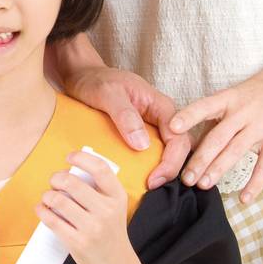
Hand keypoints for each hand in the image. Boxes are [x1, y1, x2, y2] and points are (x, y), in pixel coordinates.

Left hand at [35, 150, 134, 263]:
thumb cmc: (110, 230)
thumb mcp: (114, 206)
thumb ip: (98, 188)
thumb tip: (68, 171)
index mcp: (117, 196)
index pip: (100, 168)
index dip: (81, 158)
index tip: (69, 158)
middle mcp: (106, 210)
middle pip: (72, 182)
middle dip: (56, 178)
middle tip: (54, 182)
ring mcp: (92, 228)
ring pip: (58, 200)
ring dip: (47, 195)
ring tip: (48, 198)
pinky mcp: (77, 242)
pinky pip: (52, 220)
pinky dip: (42, 210)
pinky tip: (42, 209)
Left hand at [59, 66, 189, 187]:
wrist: (82, 76)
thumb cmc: (95, 81)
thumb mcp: (108, 94)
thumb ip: (125, 115)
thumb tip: (142, 145)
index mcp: (161, 106)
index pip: (178, 138)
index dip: (171, 162)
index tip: (154, 179)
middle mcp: (163, 117)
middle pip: (180, 148)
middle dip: (171, 170)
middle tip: (152, 187)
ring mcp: (153, 126)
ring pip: (170, 152)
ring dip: (165, 170)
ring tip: (149, 187)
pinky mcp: (142, 134)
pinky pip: (155, 152)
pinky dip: (152, 167)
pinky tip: (140, 179)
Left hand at [170, 66, 262, 204]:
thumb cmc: (254, 95)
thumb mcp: (233, 98)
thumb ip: (214, 119)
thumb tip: (189, 144)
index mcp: (228, 99)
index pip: (205, 107)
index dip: (188, 116)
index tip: (172, 127)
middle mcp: (242, 113)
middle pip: (218, 138)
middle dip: (200, 159)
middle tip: (186, 178)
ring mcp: (260, 128)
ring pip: (235, 151)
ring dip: (218, 169)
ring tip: (203, 185)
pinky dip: (254, 184)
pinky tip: (243, 199)